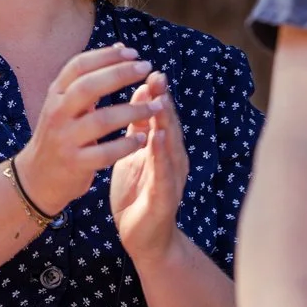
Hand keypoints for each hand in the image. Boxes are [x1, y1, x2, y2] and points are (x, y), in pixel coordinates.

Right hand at [16, 44, 159, 213]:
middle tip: (146, 68)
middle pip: (89, 87)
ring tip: (156, 106)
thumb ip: (90, 78)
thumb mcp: (66, 103)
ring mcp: (64, 139)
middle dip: (120, 74)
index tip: (133, 52)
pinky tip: (142, 139)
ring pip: (101, 120)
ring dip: (132, 111)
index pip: (79, 66)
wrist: (36, 177)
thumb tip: (119, 46)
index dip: (106, 56)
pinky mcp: (74, 164)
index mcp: (55, 94)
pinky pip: (105, 152)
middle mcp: (57, 113)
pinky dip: (126, 145)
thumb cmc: (60, 134)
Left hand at [109, 72, 189, 262]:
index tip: (146, 67)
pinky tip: (156, 139)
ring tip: (160, 101)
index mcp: (163, 149)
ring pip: (170, 146)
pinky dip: (161, 155)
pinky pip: (163, 173)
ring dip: (166, 123)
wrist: (143, 239)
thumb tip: (141, 92)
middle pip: (169, 125)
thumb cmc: (138, 193)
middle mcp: (172, 160)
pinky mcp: (164, 198)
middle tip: (156, 75)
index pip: (160, 115)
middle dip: (163, 100)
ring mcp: (171, 179)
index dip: (155, 92)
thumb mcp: (135, 154)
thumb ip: (139, 126)